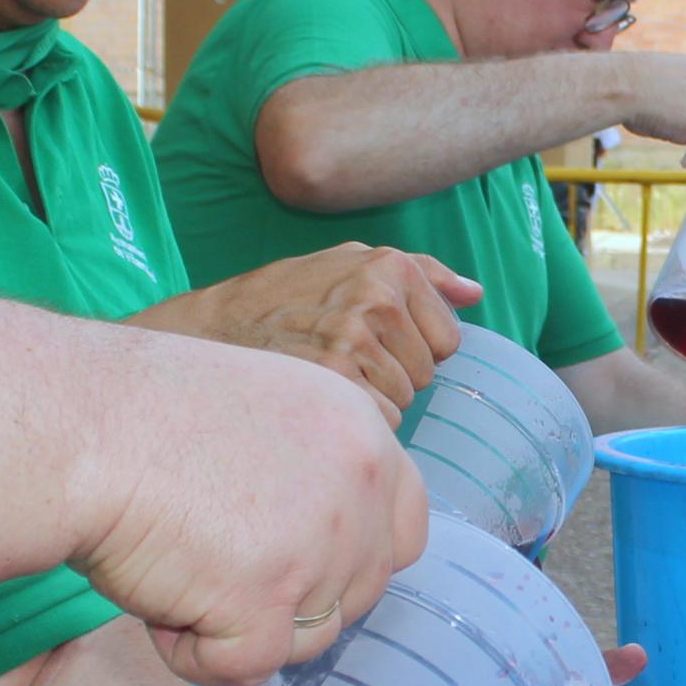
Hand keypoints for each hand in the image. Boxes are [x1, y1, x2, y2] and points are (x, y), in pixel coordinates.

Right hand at [66, 332, 426, 685]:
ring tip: (173, 571)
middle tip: (210, 561)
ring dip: (237, 625)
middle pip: (359, 593)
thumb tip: (309, 543)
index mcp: (361, 430)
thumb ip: (306, 472)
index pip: (406, 526)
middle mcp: (360, 487)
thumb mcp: (257, 414)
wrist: (75, 427)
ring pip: (306, 638)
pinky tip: (156, 604)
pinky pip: (245, 668)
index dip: (355, 559)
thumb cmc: (134, 413)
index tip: (297, 563)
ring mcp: (322, 547)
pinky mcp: (269, 601)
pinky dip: (193, 655)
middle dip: (290, 597)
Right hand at [141, 244, 477, 412]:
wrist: (211, 331)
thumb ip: (420, 273)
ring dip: (372, 400)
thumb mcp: (347, 262)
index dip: (412, 348)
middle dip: (391, 374)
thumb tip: (474, 293)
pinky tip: (319, 398)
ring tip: (324, 375)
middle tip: (339, 357)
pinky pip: (381, 423)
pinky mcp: (334, 382)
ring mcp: (354, 341)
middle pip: (425, 374)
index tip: (370, 339)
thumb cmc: (281, 298)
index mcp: (390, 267)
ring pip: (403, 402)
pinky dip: (355, 421)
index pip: (448, 340)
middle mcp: (376, 299)